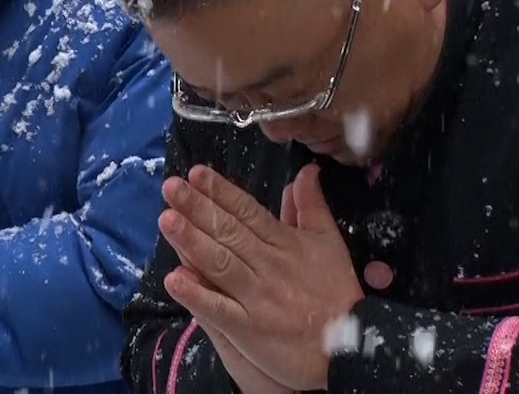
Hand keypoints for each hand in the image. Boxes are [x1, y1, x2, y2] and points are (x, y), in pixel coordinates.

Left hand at [160, 164, 362, 391]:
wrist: (352, 347)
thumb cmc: (337, 293)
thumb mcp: (331, 243)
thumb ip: (312, 206)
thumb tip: (305, 171)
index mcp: (285, 243)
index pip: (247, 212)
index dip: (221, 192)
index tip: (196, 173)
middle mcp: (268, 266)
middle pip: (229, 233)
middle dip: (198, 208)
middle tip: (170, 187)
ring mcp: (258, 298)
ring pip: (220, 264)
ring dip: (191, 241)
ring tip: (166, 219)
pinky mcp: (250, 330)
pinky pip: (220, 310)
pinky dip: (197, 295)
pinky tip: (174, 279)